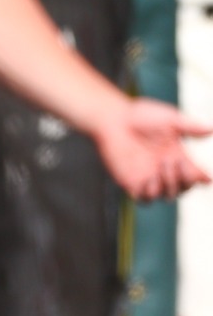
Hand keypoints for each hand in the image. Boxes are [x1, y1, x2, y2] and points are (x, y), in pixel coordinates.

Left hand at [90, 97, 211, 200]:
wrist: (112, 118)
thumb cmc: (141, 116)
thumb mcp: (169, 119)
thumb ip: (189, 126)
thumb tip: (211, 129)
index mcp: (179, 158)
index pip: (196, 176)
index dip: (203, 179)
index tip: (206, 177)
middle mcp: (166, 171)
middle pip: (184, 188)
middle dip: (185, 178)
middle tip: (174, 160)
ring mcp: (149, 178)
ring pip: (168, 195)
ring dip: (170, 184)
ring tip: (163, 165)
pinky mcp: (131, 182)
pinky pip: (144, 198)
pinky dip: (150, 194)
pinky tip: (149, 178)